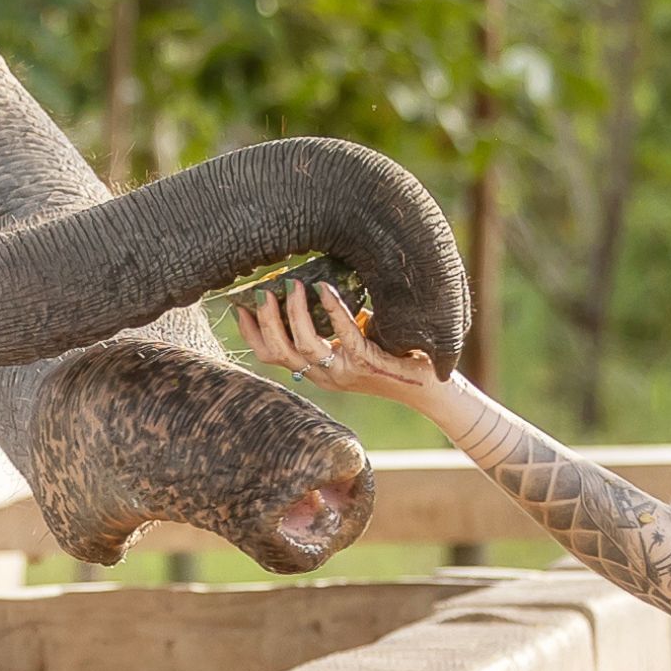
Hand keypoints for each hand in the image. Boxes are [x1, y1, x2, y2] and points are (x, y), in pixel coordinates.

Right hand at [241, 278, 475, 430]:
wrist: (430, 387)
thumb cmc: (394, 358)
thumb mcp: (354, 341)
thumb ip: (333, 325)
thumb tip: (314, 283)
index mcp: (316, 371)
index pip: (269, 357)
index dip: (250, 333)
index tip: (241, 306)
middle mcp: (324, 376)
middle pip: (276, 353)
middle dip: (264, 321)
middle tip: (262, 291)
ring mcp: (343, 372)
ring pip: (302, 346)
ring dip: (292, 314)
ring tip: (290, 286)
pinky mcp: (365, 363)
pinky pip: (342, 333)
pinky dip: (330, 308)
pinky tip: (325, 287)